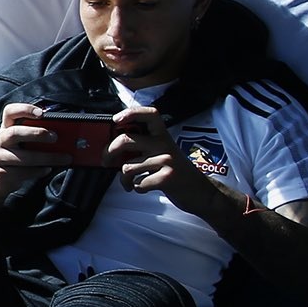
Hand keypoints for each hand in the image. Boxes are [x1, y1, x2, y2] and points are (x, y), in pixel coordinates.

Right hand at [0, 104, 69, 212]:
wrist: (0, 178)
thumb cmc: (20, 155)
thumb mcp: (26, 141)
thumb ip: (40, 134)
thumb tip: (66, 134)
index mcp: (7, 127)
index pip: (10, 112)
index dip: (24, 109)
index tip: (41, 113)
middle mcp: (1, 140)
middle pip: (14, 132)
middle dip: (36, 133)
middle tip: (55, 137)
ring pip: (22, 157)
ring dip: (46, 158)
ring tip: (64, 158)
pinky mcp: (0, 173)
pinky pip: (22, 172)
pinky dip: (38, 171)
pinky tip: (48, 170)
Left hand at [105, 106, 219, 216]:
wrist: (200, 192)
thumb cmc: (175, 172)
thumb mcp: (162, 153)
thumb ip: (142, 146)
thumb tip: (112, 147)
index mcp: (163, 136)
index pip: (149, 114)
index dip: (131, 113)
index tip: (116, 120)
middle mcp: (164, 145)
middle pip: (126, 140)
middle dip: (109, 152)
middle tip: (107, 160)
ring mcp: (166, 160)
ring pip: (128, 166)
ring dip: (124, 179)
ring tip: (130, 182)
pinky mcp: (167, 178)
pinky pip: (137, 182)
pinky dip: (136, 188)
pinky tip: (143, 188)